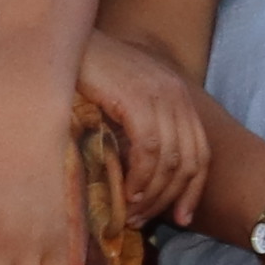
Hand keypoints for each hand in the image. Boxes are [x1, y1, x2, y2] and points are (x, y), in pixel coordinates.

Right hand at [77, 29, 213, 222]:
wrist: (64, 44)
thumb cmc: (87, 76)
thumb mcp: (123, 102)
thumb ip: (139, 130)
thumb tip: (139, 176)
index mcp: (179, 97)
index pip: (200, 152)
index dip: (192, 189)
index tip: (180, 218)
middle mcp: (177, 95)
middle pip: (190, 161)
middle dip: (170, 198)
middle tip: (144, 220)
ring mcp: (161, 96)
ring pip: (171, 160)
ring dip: (152, 194)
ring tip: (131, 213)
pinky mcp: (139, 99)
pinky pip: (149, 149)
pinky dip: (140, 176)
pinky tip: (126, 192)